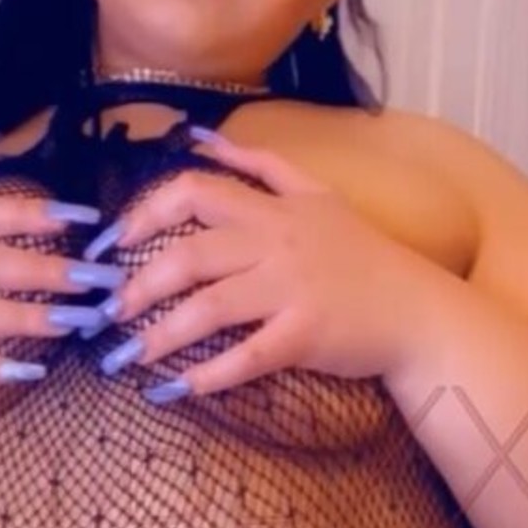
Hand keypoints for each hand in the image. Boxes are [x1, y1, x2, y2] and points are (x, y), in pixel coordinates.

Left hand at [100, 128, 423, 396]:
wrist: (419, 311)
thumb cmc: (365, 257)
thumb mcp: (318, 195)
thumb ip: (261, 167)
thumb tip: (201, 139)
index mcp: (274, 208)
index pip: (193, 192)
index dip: (143, 214)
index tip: (113, 244)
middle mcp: (278, 242)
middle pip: (190, 254)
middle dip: (139, 285)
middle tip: (109, 311)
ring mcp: (293, 288)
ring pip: (210, 307)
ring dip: (160, 334)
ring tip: (128, 355)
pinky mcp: (306, 335)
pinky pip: (246, 356)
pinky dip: (208, 375)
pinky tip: (177, 389)